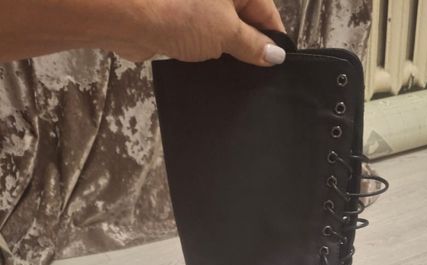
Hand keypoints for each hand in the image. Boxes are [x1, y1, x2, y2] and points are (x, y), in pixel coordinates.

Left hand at [122, 0, 286, 65]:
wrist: (128, 16)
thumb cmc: (179, 12)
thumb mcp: (226, 32)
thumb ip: (253, 45)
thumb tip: (276, 55)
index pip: (265, 9)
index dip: (274, 37)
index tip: (279, 63)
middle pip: (244, 19)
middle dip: (251, 46)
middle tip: (259, 75)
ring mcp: (196, 6)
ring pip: (222, 31)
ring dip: (229, 53)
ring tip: (237, 77)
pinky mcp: (179, 22)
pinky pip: (202, 39)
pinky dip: (209, 54)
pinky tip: (214, 72)